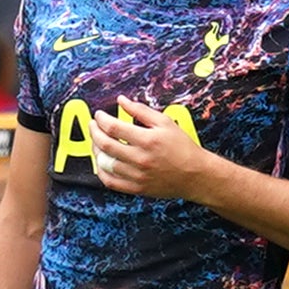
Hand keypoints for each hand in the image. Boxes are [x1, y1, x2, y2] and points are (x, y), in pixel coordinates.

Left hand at [90, 100, 213, 200]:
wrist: (195, 175)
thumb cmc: (182, 146)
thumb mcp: (165, 122)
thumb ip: (141, 110)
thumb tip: (121, 100)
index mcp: (147, 140)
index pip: (113, 128)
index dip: (101, 119)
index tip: (99, 115)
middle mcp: (140, 159)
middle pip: (105, 145)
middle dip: (94, 132)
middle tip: (93, 125)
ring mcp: (137, 176)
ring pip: (105, 164)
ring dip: (96, 150)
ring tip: (97, 142)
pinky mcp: (136, 188)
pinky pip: (110, 182)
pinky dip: (101, 172)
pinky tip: (102, 161)